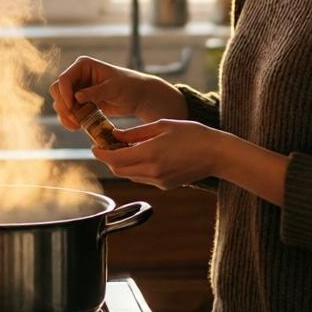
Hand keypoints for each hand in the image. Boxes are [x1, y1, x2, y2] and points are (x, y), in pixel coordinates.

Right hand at [49, 56, 186, 129]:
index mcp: (84, 65)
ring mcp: (78, 89)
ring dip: (65, 115)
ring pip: (61, 103)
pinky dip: (70, 119)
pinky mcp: (82, 102)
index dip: (64, 93)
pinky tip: (77, 126)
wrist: (139, 97)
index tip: (71, 106)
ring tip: (77, 125)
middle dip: (63, 106)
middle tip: (74, 119)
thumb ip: (95, 92)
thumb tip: (77, 97)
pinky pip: (69, 111)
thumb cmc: (129, 86)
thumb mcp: (114, 88)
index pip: (64, 79)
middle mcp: (78, 76)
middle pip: (58, 91)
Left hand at [92, 119, 227, 189]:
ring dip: (122, 165)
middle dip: (109, 159)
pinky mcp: (165, 186)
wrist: (217, 154)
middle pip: (118, 170)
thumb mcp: (162, 125)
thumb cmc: (192, 134)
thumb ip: (136, 132)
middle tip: (106, 146)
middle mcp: (152, 171)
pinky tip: (142, 156)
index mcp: (150, 153)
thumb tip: (115, 135)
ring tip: (124, 149)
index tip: (95, 146)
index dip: (101, 154)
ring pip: (130, 175)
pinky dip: (136, 169)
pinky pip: (143, 178)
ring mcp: (159, 181)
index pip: (114, 158)